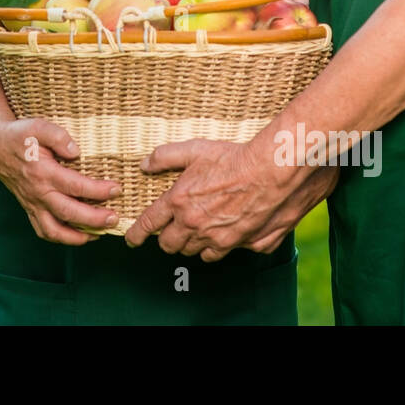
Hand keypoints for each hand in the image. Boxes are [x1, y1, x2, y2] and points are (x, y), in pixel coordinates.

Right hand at [0, 116, 120, 244]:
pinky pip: (43, 230)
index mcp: (43, 172)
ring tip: (99, 234)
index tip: (116, 189)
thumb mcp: (37, 126)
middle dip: (94, 219)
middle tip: (114, 219)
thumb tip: (76, 151)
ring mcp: (32, 203)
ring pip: (54, 230)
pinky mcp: (29, 208)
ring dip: (78, 237)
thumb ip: (58, 136)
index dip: (98, 190)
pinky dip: (61, 238)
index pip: (75, 186)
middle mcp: (38, 193)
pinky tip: (78, 236)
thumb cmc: (19, 135)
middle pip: (68, 213)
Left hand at [123, 138, 323, 260]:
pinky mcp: (239, 245)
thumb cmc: (235, 160)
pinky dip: (215, 248)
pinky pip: (219, 254)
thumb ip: (166, 157)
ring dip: (190, 244)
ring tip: (195, 231)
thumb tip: (145, 164)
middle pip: (169, 245)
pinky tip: (219, 236)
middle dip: (166, 239)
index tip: (131, 239)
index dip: (136, 234)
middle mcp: (195, 225)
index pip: (149, 224)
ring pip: (194, 252)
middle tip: (169, 231)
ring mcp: (217, 239)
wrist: (273, 173)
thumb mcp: (195, 150)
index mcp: (179, 202)